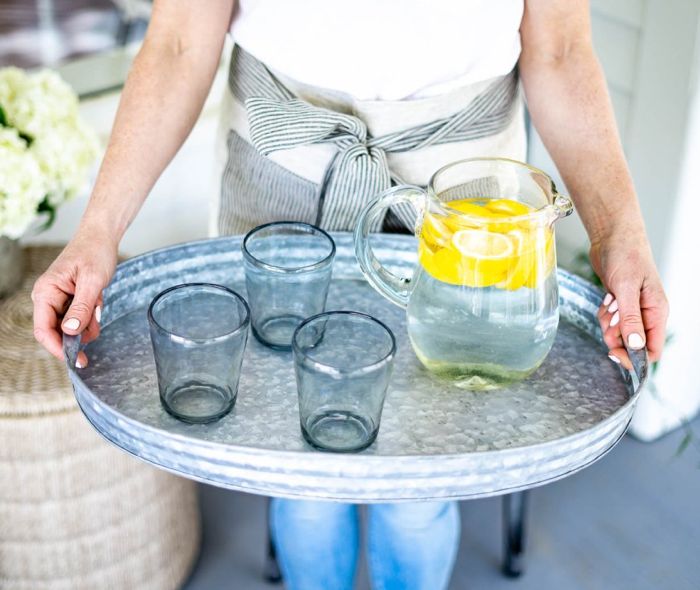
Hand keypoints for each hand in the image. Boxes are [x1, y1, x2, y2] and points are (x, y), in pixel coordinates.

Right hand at [32, 227, 117, 367]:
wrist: (102, 237)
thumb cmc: (94, 253)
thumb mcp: (91, 282)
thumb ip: (81, 307)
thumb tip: (69, 331)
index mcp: (46, 292)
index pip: (43, 329)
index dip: (57, 347)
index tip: (75, 359)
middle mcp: (48, 297)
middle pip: (57, 331)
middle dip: (77, 336)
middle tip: (95, 335)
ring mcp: (59, 299)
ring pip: (71, 327)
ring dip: (88, 324)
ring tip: (99, 304)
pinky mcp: (71, 300)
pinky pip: (80, 318)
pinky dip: (92, 315)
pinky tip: (99, 301)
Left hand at [589, 227, 668, 369]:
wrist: (612, 235)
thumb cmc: (625, 255)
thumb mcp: (626, 288)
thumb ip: (630, 318)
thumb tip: (636, 345)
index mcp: (657, 312)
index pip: (652, 349)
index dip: (634, 357)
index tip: (615, 353)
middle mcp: (647, 313)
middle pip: (631, 344)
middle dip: (615, 337)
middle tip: (609, 318)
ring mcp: (633, 309)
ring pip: (617, 333)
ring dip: (607, 323)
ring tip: (609, 303)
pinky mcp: (620, 304)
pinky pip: (609, 321)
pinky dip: (604, 314)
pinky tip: (606, 299)